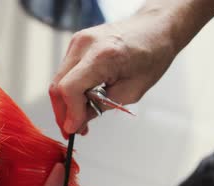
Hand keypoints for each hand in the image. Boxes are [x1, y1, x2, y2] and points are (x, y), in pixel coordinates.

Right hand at [49, 9, 177, 136]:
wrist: (156, 27)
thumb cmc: (152, 54)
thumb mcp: (132, 91)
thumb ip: (101, 107)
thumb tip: (77, 122)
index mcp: (103, 56)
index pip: (70, 88)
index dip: (70, 113)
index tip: (74, 129)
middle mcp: (85, 45)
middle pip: (58, 86)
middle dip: (63, 113)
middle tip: (72, 131)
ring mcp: (78, 41)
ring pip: (58, 80)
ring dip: (65, 103)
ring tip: (78, 119)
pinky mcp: (77, 43)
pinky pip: (65, 72)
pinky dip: (70, 90)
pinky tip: (81, 102)